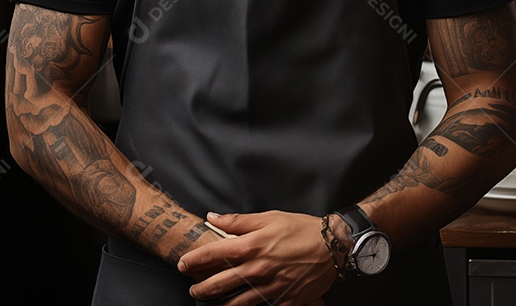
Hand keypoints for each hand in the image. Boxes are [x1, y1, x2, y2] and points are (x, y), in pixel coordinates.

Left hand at [177, 210, 337, 305]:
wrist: (332, 247)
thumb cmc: (300, 228)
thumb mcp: (269, 218)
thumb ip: (238, 221)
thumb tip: (212, 218)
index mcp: (252, 246)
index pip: (213, 254)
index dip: (194, 260)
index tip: (183, 263)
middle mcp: (258, 269)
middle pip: (219, 284)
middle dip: (201, 288)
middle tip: (193, 288)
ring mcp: (270, 288)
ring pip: (236, 303)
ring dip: (219, 303)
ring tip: (211, 302)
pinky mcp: (284, 300)